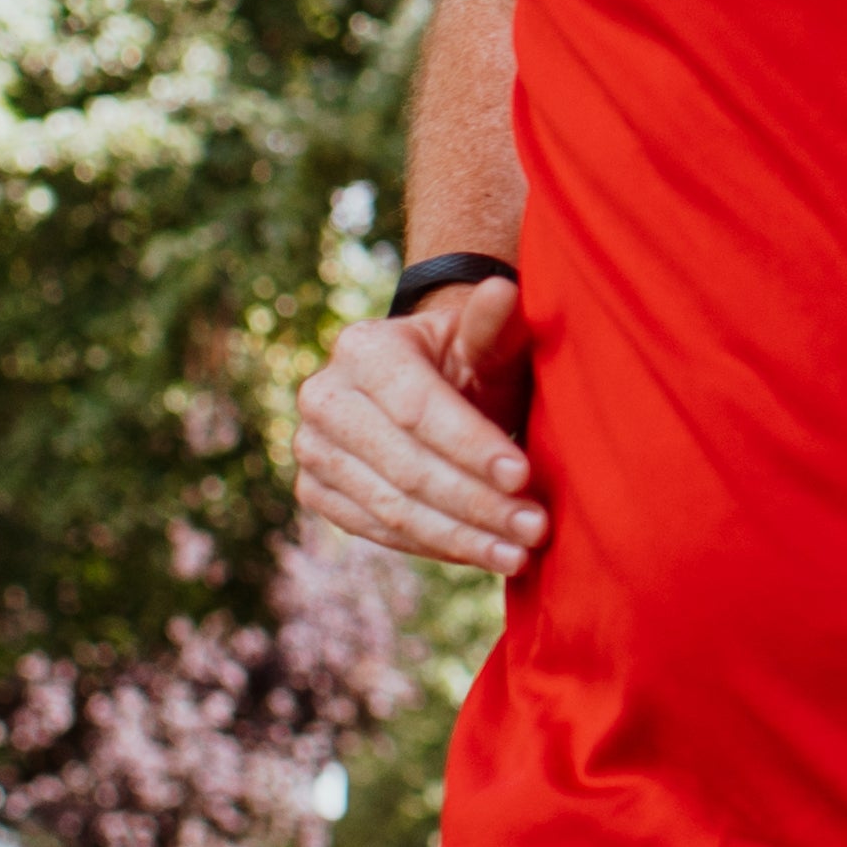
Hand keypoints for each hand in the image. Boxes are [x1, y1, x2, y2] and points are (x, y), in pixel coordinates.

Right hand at [298, 274, 543, 574]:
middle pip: (406, 466)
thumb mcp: (487, 342)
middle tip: (536, 529)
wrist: (429, 388)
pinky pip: (375, 529)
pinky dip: (432, 546)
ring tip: (519, 553)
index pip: (419, 409)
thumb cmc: (471, 362)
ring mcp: (311, 447)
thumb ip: (494, 325)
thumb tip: (502, 290)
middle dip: (477, 503)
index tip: (525, 477)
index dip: (471, 446)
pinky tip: (482, 555)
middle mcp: (322, 396)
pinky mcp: (313, 489)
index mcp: (362, 348)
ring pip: (391, 507)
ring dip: (460, 537)